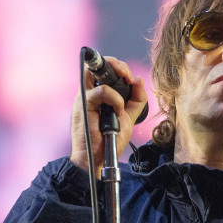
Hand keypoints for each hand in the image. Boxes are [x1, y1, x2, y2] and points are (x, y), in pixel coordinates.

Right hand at [70, 56, 146, 172]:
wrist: (99, 159)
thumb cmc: (109, 141)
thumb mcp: (128, 118)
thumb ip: (136, 101)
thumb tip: (139, 81)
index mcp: (97, 95)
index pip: (104, 70)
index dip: (119, 68)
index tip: (132, 79)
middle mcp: (89, 92)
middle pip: (98, 64)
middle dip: (117, 64)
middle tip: (129, 76)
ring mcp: (84, 97)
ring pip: (95, 70)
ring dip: (115, 73)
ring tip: (126, 85)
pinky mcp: (84, 104)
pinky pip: (102, 91)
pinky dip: (115, 99)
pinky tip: (118, 112)